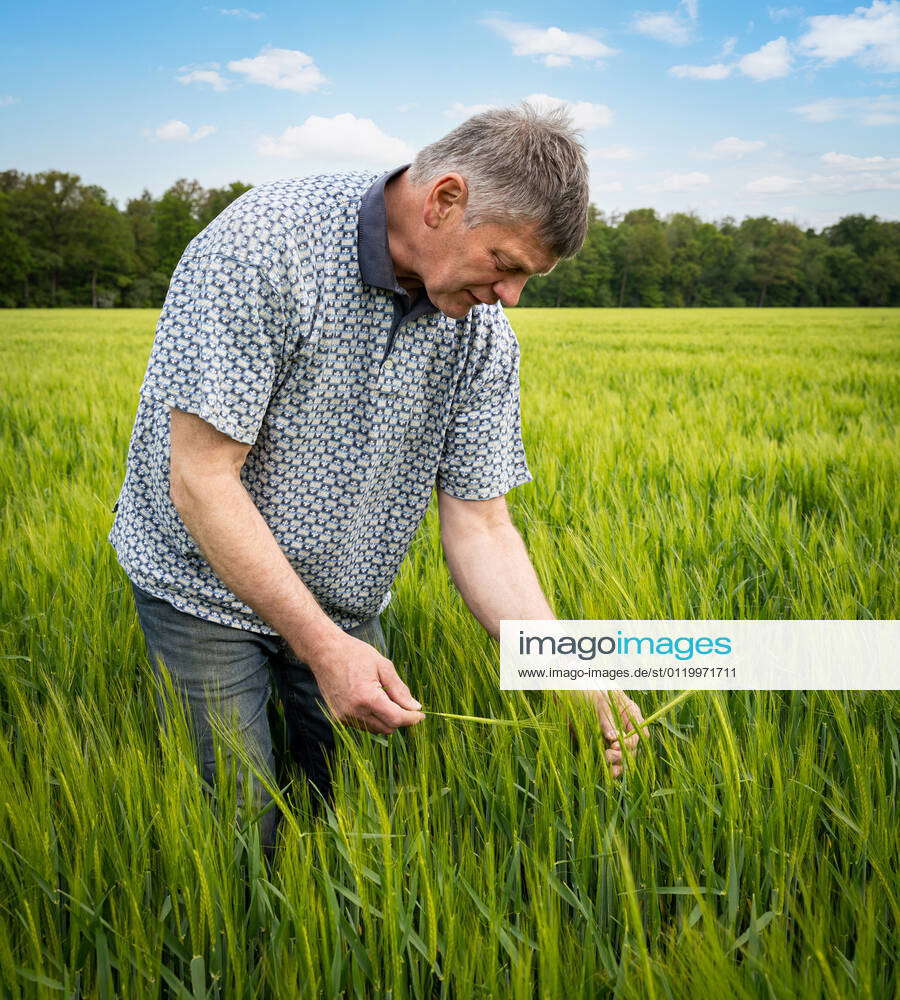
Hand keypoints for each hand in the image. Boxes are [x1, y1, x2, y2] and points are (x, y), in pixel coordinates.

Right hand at [305, 631, 424, 734]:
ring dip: (386, 720)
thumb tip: (415, 707)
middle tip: (406, 705)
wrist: (324, 652)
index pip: (396, 719)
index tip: (421, 715)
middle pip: (387, 728)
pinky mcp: (338, 718)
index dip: (411, 719)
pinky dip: (372, 718)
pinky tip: (372, 701)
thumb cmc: (354, 654)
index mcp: (367, 697)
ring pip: (375, 729)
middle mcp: (354, 711)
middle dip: (400, 719)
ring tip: (386, 698)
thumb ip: (399, 689)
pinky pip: (363, 726)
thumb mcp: (383, 665)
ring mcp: (344, 717)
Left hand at [582, 690, 643, 777]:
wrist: (564, 688)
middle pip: (632, 747)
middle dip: (623, 755)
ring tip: (609, 768)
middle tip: (608, 755)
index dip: (631, 742)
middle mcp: (624, 726)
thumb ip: (606, 719)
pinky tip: (608, 774)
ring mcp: (613, 736)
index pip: (639, 732)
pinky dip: (610, 768)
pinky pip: (611, 759)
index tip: (615, 745)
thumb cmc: (586, 688)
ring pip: (623, 756)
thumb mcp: (597, 701)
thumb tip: (613, 738)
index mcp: (628, 712)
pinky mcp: (600, 743)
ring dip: (618, 765)